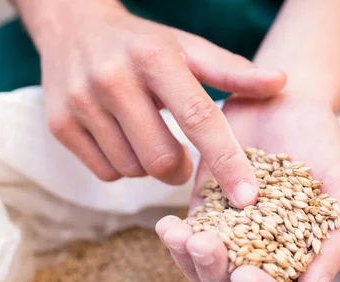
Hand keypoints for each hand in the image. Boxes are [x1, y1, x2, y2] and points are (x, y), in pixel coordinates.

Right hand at [16, 0, 285, 207]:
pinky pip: (106, 173)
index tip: (249, 197)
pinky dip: (122, 167)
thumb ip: (232, 70)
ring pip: (133, 170)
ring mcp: (81, 103)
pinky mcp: (59, 125)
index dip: (227, 161)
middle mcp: (113, 78)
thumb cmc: (141, 43)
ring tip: (146, 137)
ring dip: (149, 166)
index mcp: (155, 57)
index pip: (199, 118)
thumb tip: (280, 83)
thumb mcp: (186, 47)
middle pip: (162, 159)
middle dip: (180, 170)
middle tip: (181, 157)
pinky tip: (121, 139)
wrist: (72, 27)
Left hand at [156, 96, 339, 281]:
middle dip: (214, 276)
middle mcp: (258, 256)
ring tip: (179, 234)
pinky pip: (185, 236)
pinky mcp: (203, 211)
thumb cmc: (324, 146)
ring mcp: (227, 235)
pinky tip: (169, 226)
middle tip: (205, 246)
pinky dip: (175, 237)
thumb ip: (333, 244)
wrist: (287, 101)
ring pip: (201, 269)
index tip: (245, 275)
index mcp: (295, 261)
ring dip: (188, 259)